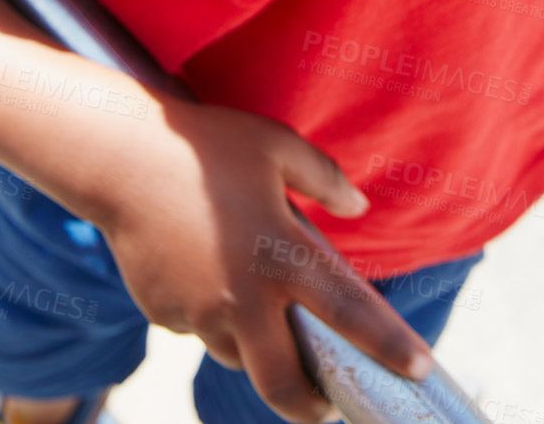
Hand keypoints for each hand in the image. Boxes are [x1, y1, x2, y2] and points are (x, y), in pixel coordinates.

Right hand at [95, 101, 432, 422]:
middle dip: (311, 407)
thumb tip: (358, 205)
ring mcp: (199, 313)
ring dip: (257, 348)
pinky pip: (199, 328)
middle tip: (326, 403)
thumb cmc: (209, 146)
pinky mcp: (164, 315)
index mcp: (282, 256)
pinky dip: (212, 313)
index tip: (420, 371)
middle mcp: (243, 298)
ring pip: (239, 355)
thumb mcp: (276, 146)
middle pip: (283, 386)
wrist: (122, 157)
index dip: (390, 347)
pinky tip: (203, 269)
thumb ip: (324, 179)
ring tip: (259, 307)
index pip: (350, 315)